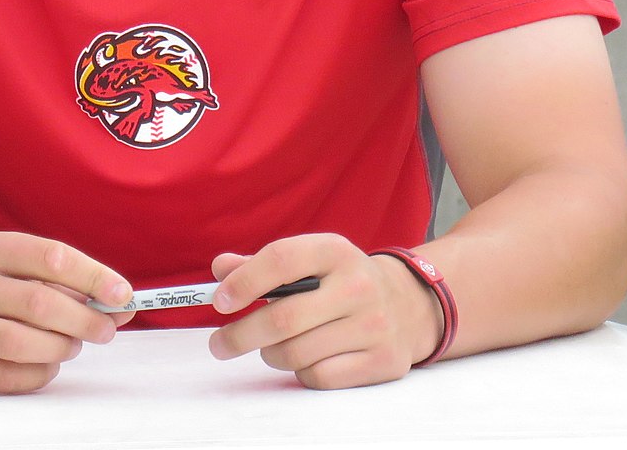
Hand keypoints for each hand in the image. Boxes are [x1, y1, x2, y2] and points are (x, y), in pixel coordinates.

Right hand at [0, 231, 132, 392]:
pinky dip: (38, 374)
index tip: (123, 293)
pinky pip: (5, 377)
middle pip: (39, 303)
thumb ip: (70, 284)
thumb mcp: (21, 269)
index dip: (92, 276)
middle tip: (106, 329)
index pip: (50, 256)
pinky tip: (48, 364)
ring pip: (20, 343)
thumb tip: (124, 304)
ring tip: (73, 345)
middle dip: (83, 319)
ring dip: (60, 347)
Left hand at [207, 234, 442, 388]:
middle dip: (241, 335)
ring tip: (270, 346)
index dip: (244, 281)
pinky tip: (306, 357)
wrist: (407, 305)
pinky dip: (300, 371)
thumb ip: (262, 264)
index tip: (219, 301)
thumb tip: (220, 269)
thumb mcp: (309, 260)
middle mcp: (357, 285)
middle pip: (283, 318)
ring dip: (270, 354)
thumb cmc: (341, 281)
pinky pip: (318, 377)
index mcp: (335, 251)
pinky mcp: (382, 362)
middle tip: (219, 344)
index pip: (281, 260)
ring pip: (296, 353)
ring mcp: (373, 325)